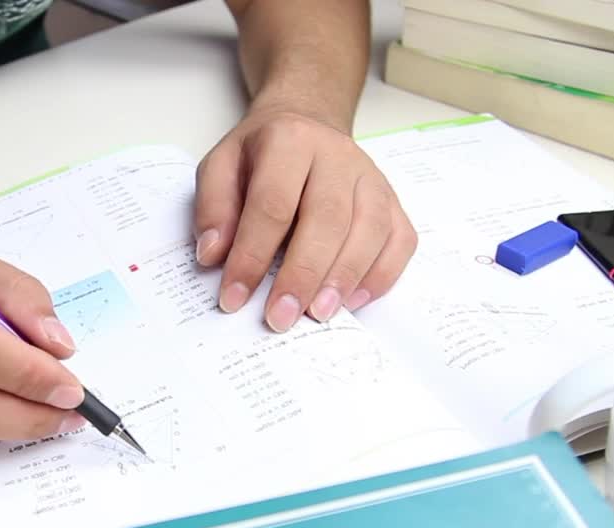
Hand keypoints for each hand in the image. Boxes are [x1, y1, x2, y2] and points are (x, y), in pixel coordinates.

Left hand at [193, 107, 417, 330]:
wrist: (306, 123)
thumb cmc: (260, 156)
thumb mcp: (220, 166)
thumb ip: (213, 208)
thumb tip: (213, 255)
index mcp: (289, 141)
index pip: (272, 205)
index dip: (252, 256)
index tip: (234, 298)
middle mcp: (337, 156)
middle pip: (327, 218)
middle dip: (303, 274)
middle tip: (281, 317)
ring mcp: (371, 177)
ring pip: (370, 229)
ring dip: (344, 278)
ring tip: (318, 314)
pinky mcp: (393, 199)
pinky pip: (400, 239)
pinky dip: (381, 274)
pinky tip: (353, 301)